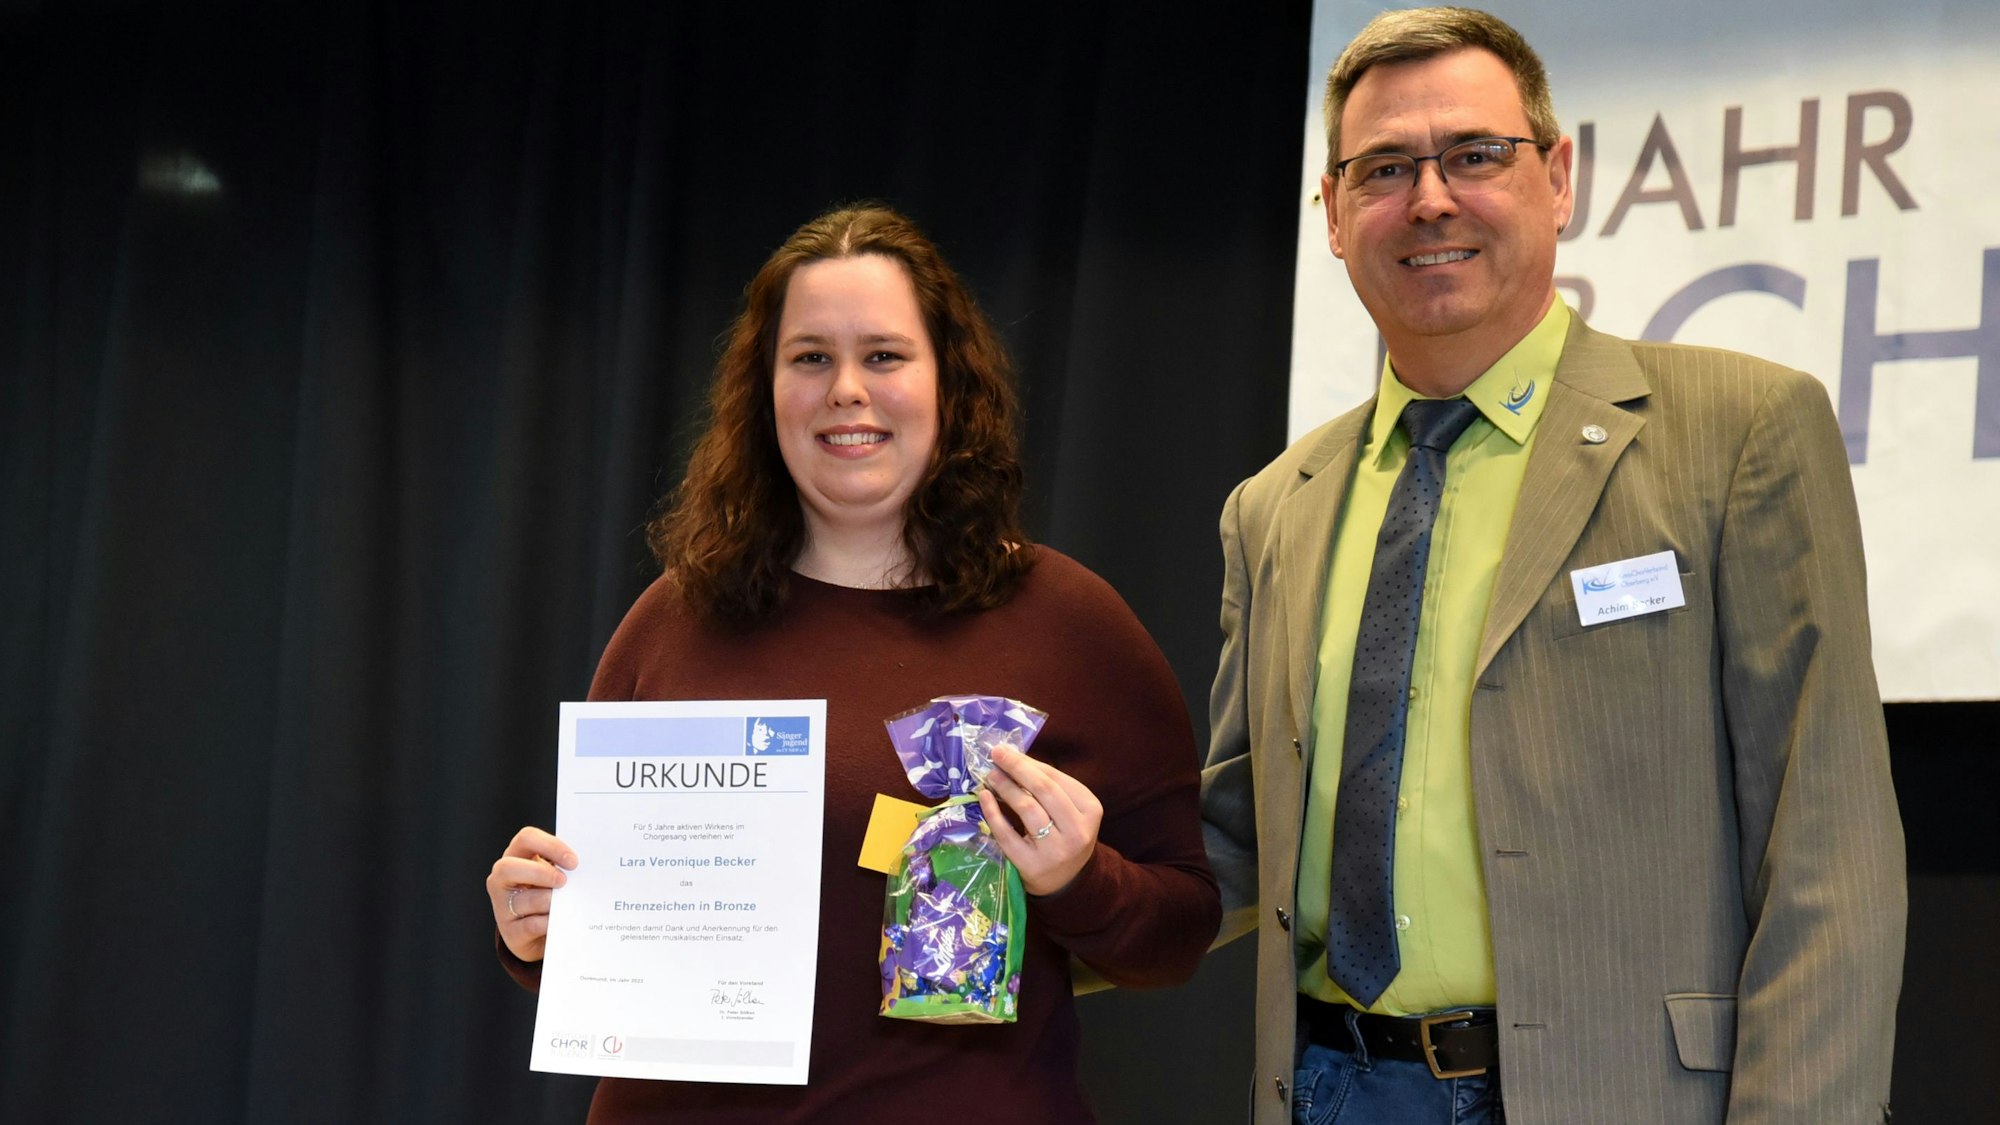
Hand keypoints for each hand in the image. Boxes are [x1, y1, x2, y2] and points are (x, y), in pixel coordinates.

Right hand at [486, 826, 576, 962]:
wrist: (540, 935)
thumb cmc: (549, 895)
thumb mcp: (552, 875)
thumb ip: (561, 866)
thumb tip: (583, 867)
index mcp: (516, 856)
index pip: (526, 838)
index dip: (550, 846)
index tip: (572, 861)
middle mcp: (502, 879)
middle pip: (509, 867)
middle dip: (540, 873)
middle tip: (563, 881)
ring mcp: (502, 906)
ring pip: (523, 900)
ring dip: (549, 901)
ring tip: (565, 904)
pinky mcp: (510, 931)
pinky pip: (530, 925)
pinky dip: (549, 922)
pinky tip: (560, 921)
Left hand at [977, 744, 1101, 895]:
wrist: (1065, 881)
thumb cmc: (1063, 836)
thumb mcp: (1068, 809)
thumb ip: (1047, 786)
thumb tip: (1013, 757)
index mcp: (1090, 810)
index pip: (1055, 778)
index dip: (1027, 762)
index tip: (1005, 751)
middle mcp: (1077, 830)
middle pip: (1043, 790)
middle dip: (1016, 768)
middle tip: (996, 755)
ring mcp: (1055, 850)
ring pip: (1027, 809)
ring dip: (1005, 787)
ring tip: (990, 776)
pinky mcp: (1032, 865)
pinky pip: (1007, 834)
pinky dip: (993, 812)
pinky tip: (984, 798)